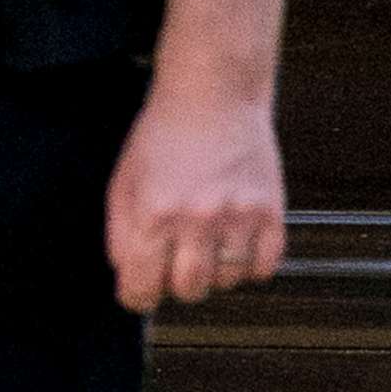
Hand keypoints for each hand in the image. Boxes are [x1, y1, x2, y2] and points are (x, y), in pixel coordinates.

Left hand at [105, 89, 286, 310]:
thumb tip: (126, 275)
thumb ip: (119, 232)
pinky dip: (248, 265)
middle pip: (188, 291)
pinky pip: (263, 269)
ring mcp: (238, 218)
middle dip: (175, 283)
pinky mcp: (271, 214)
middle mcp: (196, 221)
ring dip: (213, 271)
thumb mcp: (123, 179)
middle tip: (174, 258)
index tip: (140, 291)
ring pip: (226, 283)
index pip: (141, 288)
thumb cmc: (164, 134)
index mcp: (152, 213)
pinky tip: (234, 239)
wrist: (213, 95)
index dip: (136, 295)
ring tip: (206, 238)